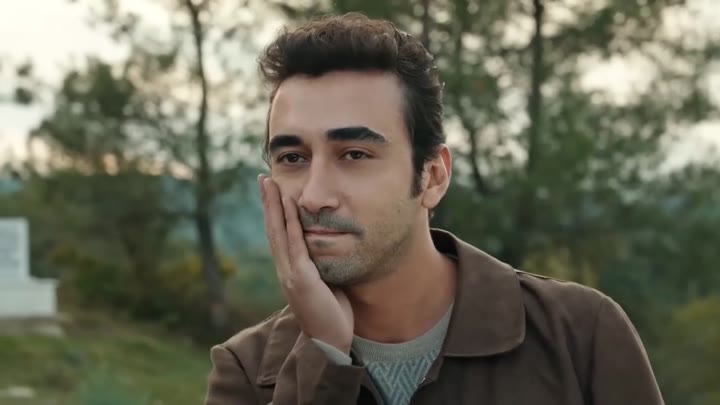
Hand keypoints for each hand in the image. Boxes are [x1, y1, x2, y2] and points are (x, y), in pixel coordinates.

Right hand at [259, 174, 353, 353]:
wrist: (330, 342)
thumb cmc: (331, 312)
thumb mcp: (324, 281)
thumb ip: (319, 264)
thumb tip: (326, 245)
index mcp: (289, 269)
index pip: (278, 234)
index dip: (273, 212)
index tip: (271, 191)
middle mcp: (284, 269)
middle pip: (272, 229)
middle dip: (268, 203)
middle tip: (263, 178)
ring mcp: (290, 274)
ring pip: (279, 233)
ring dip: (275, 206)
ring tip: (271, 184)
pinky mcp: (301, 279)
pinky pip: (295, 245)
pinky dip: (291, 223)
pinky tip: (290, 205)